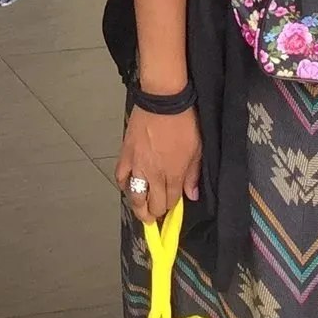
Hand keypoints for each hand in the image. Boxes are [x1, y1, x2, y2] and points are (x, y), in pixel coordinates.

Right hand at [114, 103, 200, 225]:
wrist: (163, 101)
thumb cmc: (183, 122)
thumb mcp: (197, 149)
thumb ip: (193, 175)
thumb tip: (192, 195)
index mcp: (173, 174)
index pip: (170, 201)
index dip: (170, 209)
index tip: (171, 210)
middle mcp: (154, 174)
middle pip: (151, 204)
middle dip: (154, 213)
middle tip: (155, 216)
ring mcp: (138, 165)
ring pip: (134, 196)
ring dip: (138, 207)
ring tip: (141, 210)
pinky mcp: (126, 154)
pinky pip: (121, 176)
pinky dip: (124, 185)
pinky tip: (128, 186)